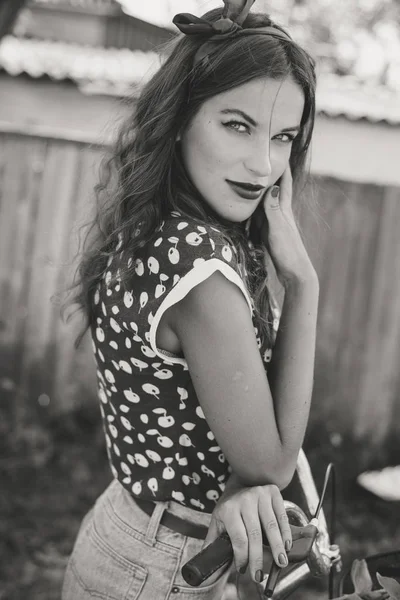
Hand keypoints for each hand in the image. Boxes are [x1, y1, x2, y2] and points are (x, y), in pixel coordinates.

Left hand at [201, 483, 291, 583]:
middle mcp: (245, 500)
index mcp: (228, 509)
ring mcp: (260, 494)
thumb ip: (213, 541)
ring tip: (280, 563)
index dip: (242, 557)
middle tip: (260, 576)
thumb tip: (206, 565)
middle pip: (255, 535)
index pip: (238, 538)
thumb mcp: (217, 521)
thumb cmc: (230, 507)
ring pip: (271, 526)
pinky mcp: (273, 492)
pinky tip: (286, 545)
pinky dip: (286, 532)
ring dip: (277, 547)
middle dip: (258, 558)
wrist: (241, 482)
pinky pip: (281, 516)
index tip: (243, 569)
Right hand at [251, 166, 316, 287]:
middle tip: (262, 163)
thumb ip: (273, 209)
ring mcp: (276, 226)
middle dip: (268, 177)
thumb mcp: (278, 229)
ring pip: (265, 206)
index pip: (283, 184)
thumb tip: (270, 187)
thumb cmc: (288, 252)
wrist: (295, 274)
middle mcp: (280, 216)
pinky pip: (260, 221)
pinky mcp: (271, 236)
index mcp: (283, 211)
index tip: (280, 151)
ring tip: (251, 184)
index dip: (283, 168)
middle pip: (273, 192)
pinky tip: (248, 214)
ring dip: (259, 196)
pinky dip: (253, 214)